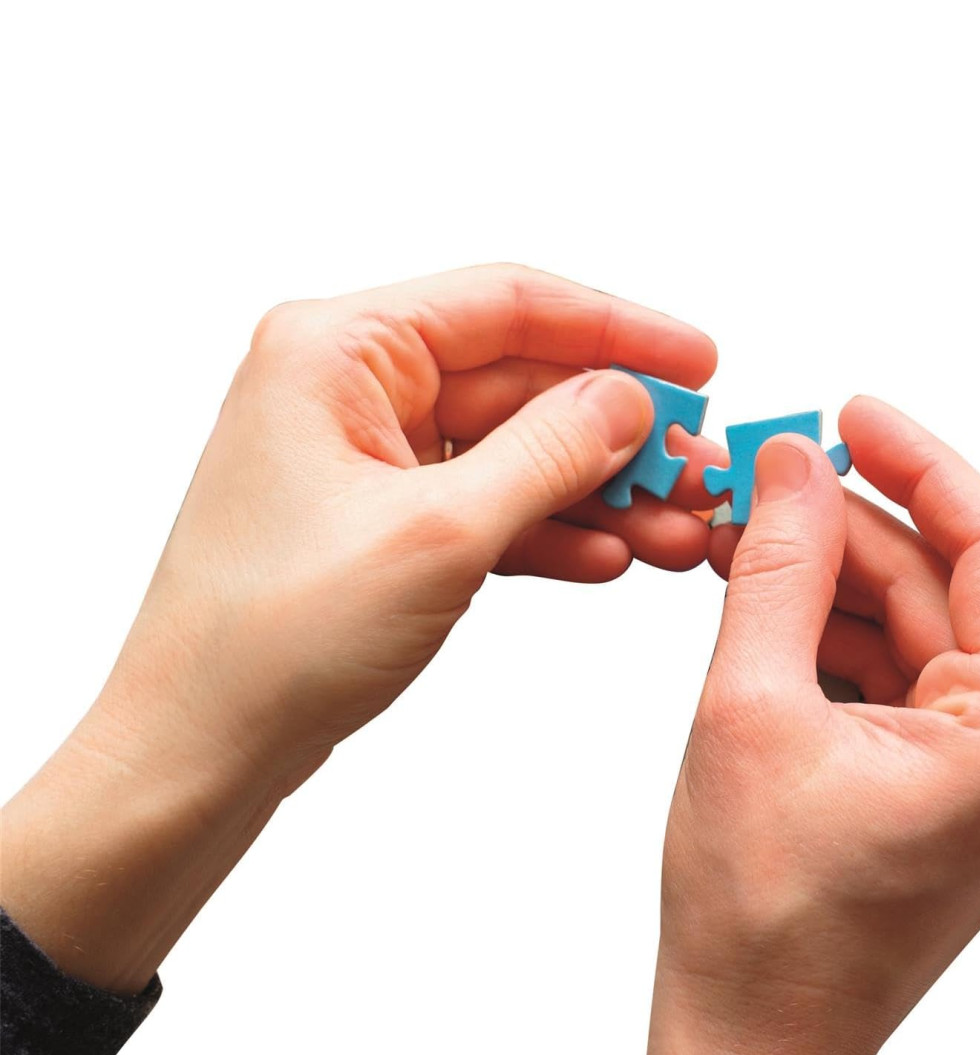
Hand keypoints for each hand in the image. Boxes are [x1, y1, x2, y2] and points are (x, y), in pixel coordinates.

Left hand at [2, 265, 715, 990]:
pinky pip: (486, 509)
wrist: (201, 746)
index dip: (616, 329)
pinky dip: (547, 533)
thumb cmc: (274, 638)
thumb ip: (547, 453)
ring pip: (511, 453)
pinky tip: (610, 558)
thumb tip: (627, 399)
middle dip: (616, 431)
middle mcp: (347, 390)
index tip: (699, 365)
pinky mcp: (380, 527)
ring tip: (678, 530)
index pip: (506, 304)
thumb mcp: (439, 535)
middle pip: (518, 382)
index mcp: (335, 351)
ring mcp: (364, 462)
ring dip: (596, 491)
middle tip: (699, 471)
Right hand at [648, 397, 979, 1054]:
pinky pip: (899, 682)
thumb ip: (777, 571)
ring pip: (914, 632)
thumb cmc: (760, 917)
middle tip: (758, 481)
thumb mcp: (749, 712)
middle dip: (847, 529)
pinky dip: (834, 642)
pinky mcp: (950, 791)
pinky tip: (766, 612)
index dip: (917, 464)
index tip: (850, 415)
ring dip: (830, 585)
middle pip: (944, 588)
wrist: (752, 1031)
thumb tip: (788, 469)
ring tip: (741, 544)